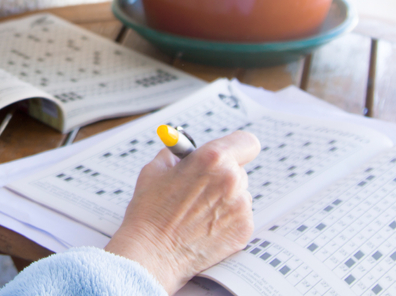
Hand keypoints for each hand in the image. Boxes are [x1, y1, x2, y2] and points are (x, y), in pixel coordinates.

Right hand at [104, 131, 260, 294]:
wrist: (151, 252)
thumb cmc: (150, 211)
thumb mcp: (156, 169)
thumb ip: (178, 154)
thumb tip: (186, 149)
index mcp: (212, 158)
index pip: (246, 142)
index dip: (236, 147)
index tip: (229, 152)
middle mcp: (232, 180)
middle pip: (239, 169)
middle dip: (222, 175)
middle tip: (200, 187)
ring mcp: (241, 207)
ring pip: (239, 194)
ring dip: (225, 198)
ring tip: (197, 211)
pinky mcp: (244, 230)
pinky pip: (240, 216)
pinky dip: (226, 219)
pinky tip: (204, 226)